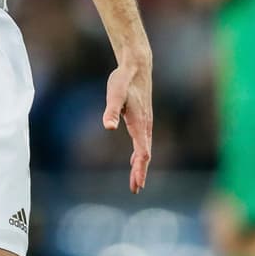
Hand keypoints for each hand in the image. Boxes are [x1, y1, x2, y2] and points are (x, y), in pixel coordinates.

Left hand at [103, 58, 152, 193]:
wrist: (137, 66)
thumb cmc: (124, 80)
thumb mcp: (115, 94)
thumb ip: (111, 110)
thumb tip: (108, 127)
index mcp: (140, 124)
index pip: (143, 153)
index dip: (140, 169)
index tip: (137, 184)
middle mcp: (146, 126)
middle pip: (145, 155)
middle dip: (140, 172)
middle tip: (135, 189)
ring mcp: (146, 123)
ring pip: (145, 149)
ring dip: (140, 165)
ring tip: (135, 181)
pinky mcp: (143, 119)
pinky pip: (144, 142)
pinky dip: (140, 154)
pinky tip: (135, 159)